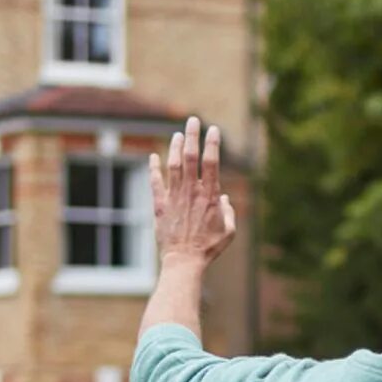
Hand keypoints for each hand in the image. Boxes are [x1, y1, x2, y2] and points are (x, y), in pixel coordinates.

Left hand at [151, 115, 236, 269]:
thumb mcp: (228, 231)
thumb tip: (224, 198)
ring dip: (174, 147)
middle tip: (192, 120)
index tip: (214, 129)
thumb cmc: (209, 248)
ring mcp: (174, 197)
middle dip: (192, 135)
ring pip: (173, 165)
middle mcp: (191, 192)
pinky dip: (153, 168)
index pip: (212, 162)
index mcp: (210, 196)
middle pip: (190, 157)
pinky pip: (155, 182)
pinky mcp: (160, 206)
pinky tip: (153, 156)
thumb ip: (228, 211)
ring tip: (177, 134)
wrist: (184, 261)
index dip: (213, 143)